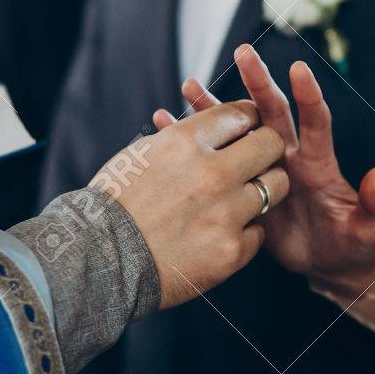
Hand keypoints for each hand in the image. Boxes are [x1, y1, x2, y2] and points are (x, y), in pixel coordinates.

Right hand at [98, 100, 288, 307]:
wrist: (98, 260)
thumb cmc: (114, 204)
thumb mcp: (142, 153)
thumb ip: (183, 138)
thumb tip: (213, 128)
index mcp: (186, 142)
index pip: (240, 113)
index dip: (248, 118)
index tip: (247, 128)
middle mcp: (212, 173)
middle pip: (270, 144)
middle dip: (266, 148)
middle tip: (258, 159)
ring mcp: (226, 213)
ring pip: (276, 187)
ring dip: (263, 188)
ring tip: (243, 197)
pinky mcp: (232, 250)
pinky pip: (258, 231)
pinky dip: (244, 232)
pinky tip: (221, 233)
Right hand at [153, 46, 374, 295]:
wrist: (331, 264)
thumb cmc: (355, 245)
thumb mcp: (367, 228)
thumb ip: (373, 203)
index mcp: (319, 164)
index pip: (315, 122)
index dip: (309, 96)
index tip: (299, 68)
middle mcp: (290, 159)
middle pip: (272, 114)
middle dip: (258, 82)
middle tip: (243, 52)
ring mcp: (264, 171)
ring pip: (238, 132)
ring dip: (215, 109)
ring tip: (189, 85)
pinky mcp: (244, 190)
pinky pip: (218, 162)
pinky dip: (196, 146)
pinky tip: (169, 128)